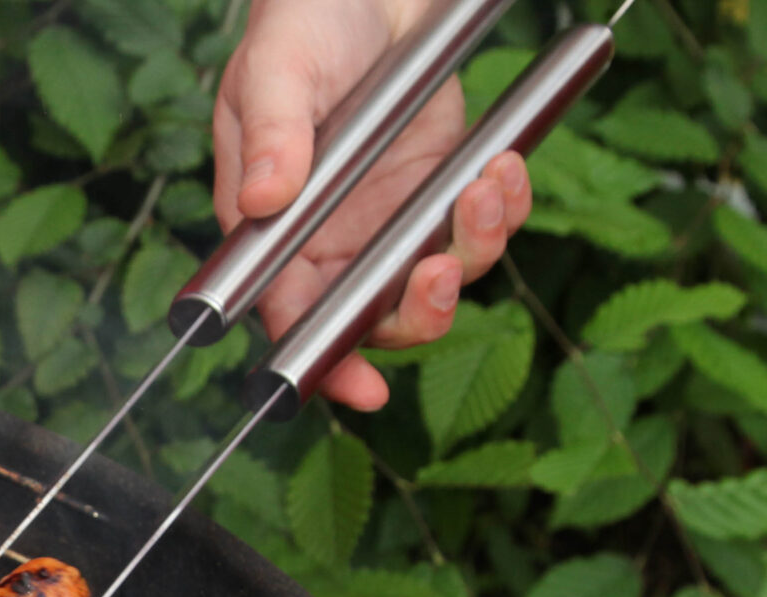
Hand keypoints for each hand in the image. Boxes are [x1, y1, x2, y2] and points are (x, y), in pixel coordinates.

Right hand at [213, 0, 532, 409]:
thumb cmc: (302, 23)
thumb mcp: (275, 69)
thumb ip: (270, 134)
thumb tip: (263, 199)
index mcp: (274, 233)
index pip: (291, 318)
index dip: (326, 366)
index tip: (364, 390)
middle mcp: (333, 243)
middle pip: (377, 320)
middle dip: (417, 315)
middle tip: (437, 274)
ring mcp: (392, 222)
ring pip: (440, 280)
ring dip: (472, 249)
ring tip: (483, 187)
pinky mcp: (442, 189)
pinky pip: (482, 228)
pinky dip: (503, 208)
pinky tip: (503, 164)